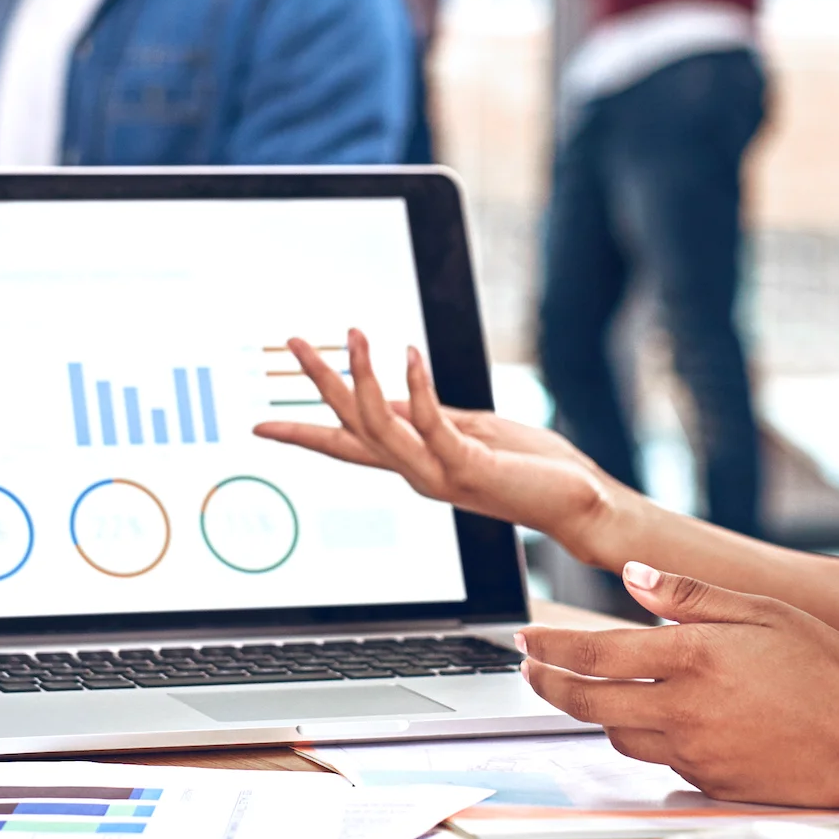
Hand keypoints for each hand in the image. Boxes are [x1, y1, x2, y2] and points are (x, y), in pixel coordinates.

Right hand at [251, 328, 628, 561]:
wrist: (579, 507)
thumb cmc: (532, 468)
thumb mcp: (469, 431)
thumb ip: (428, 417)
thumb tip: (388, 395)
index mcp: (413, 465)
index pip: (346, 446)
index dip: (302, 434)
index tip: (259, 426)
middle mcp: (416, 474)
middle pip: (352, 426)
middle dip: (321, 383)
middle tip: (294, 342)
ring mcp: (438, 472)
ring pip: (380, 425)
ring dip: (362, 375)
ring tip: (353, 331)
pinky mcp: (468, 464)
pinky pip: (430, 422)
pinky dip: (416, 386)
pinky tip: (409, 352)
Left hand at [518, 562, 838, 809]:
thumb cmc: (828, 668)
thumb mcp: (762, 610)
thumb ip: (690, 595)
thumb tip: (632, 576)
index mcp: (692, 657)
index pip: (594, 654)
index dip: (550, 648)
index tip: (526, 640)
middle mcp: (684, 710)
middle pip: (590, 702)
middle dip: (549, 685)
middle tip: (530, 671)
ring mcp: (696, 753)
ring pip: (619, 735)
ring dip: (595, 712)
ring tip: (586, 691)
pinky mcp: (712, 783)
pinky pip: (660, 761)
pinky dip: (646, 738)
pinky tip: (653, 721)